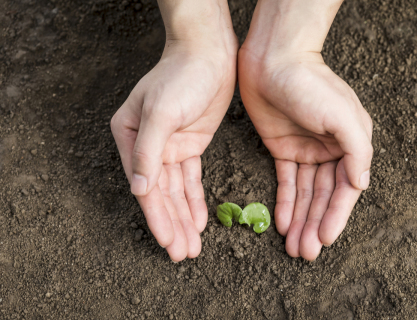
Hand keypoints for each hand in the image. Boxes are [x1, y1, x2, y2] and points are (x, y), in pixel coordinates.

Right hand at [111, 2, 236, 260]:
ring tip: (191, 246)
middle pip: (160, 194)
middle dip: (172, 224)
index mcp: (129, 136)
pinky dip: (194, 201)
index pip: (144, 186)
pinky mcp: (190, 146)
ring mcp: (169, 148)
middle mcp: (146, 145)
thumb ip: (147, 151)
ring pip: (176, 192)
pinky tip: (198, 221)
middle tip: (182, 254)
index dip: (157, 216)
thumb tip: (139, 190)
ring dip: (183, 218)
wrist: (209, 55)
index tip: (168, 242)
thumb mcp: (161, 112)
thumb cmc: (180, 76)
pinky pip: (190, 180)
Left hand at [238, 0, 372, 260]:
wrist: (273, 62)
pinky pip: (286, 182)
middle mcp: (330, 151)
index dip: (335, 215)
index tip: (325, 239)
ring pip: (305, 194)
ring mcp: (306, 151)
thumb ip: (357, 151)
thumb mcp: (342, 116)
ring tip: (294, 247)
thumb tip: (361, 185)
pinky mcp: (283, 149)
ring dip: (300, 220)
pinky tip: (282, 224)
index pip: (345, 189)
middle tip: (305, 253)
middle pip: (323, 196)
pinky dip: (285, 203)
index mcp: (350, 144)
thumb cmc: (311, 85)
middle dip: (315, 225)